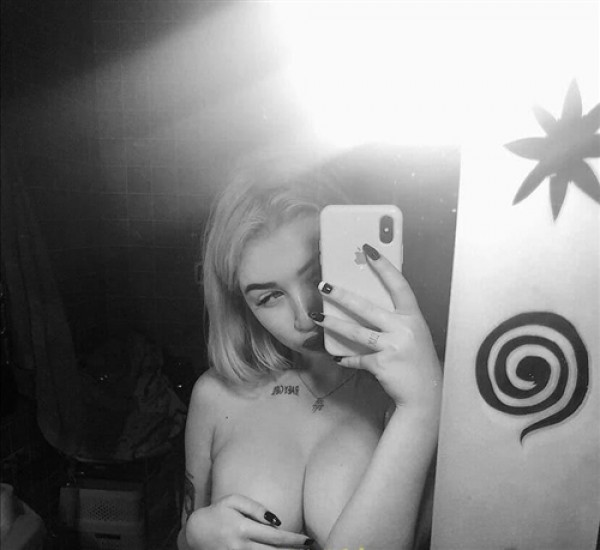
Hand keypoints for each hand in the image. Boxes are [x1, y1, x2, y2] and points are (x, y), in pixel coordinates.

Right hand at [185, 494, 312, 549]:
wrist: (194, 533)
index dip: (294, 540)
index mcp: (243, 528)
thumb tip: (277, 520)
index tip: (308, 540)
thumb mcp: (233, 501)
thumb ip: (256, 508)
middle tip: (310, 549)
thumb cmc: (217, 512)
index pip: (275, 537)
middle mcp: (241, 547)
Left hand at [314, 243, 441, 415]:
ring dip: (333, 324)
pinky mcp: (381, 364)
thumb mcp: (413, 334)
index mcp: (413, 317)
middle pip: (367, 307)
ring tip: (316, 316)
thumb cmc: (417, 361)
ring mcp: (392, 346)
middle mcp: (404, 328)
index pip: (399, 285)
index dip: (384, 267)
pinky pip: (357, 358)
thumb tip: (364, 306)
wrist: (425, 396)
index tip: (368, 250)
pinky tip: (336, 356)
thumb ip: (395, 320)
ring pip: (356, 332)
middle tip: (323, 285)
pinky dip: (346, 358)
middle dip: (342, 295)